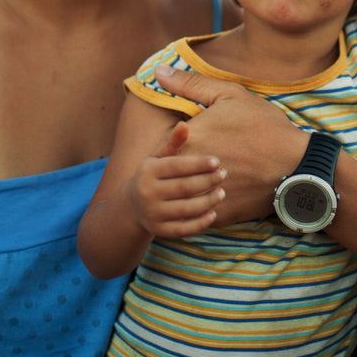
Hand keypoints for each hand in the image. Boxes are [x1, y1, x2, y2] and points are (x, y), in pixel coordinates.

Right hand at [125, 121, 226, 238]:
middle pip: (184, 188)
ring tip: (222, 192)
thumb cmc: (153, 176)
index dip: (198, 164)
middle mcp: (147, 193)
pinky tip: (213, 213)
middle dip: (207, 181)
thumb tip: (184, 125)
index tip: (217, 162)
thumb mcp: (158, 158)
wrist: (132, 206)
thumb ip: (173, 143)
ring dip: (208, 201)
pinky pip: (184, 229)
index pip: (177, 167)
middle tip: (224, 175)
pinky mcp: (159, 231)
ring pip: (186, 209)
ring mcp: (153, 214)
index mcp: (148, 172)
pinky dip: (200, 223)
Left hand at [155, 65, 308, 223]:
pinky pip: (199, 213)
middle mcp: (190, 168)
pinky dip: (204, 205)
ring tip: (207, 180)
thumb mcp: (230, 95)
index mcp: (189, 138)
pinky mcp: (218, 214)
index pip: (161, 146)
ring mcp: (203, 194)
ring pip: (182, 195)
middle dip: (177, 168)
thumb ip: (190, 84)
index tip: (185, 143)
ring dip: (188, 189)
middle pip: (168, 172)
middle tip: (198, 162)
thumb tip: (157, 71)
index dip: (171, 145)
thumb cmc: (264, 126)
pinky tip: (222, 194)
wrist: (297, 165)